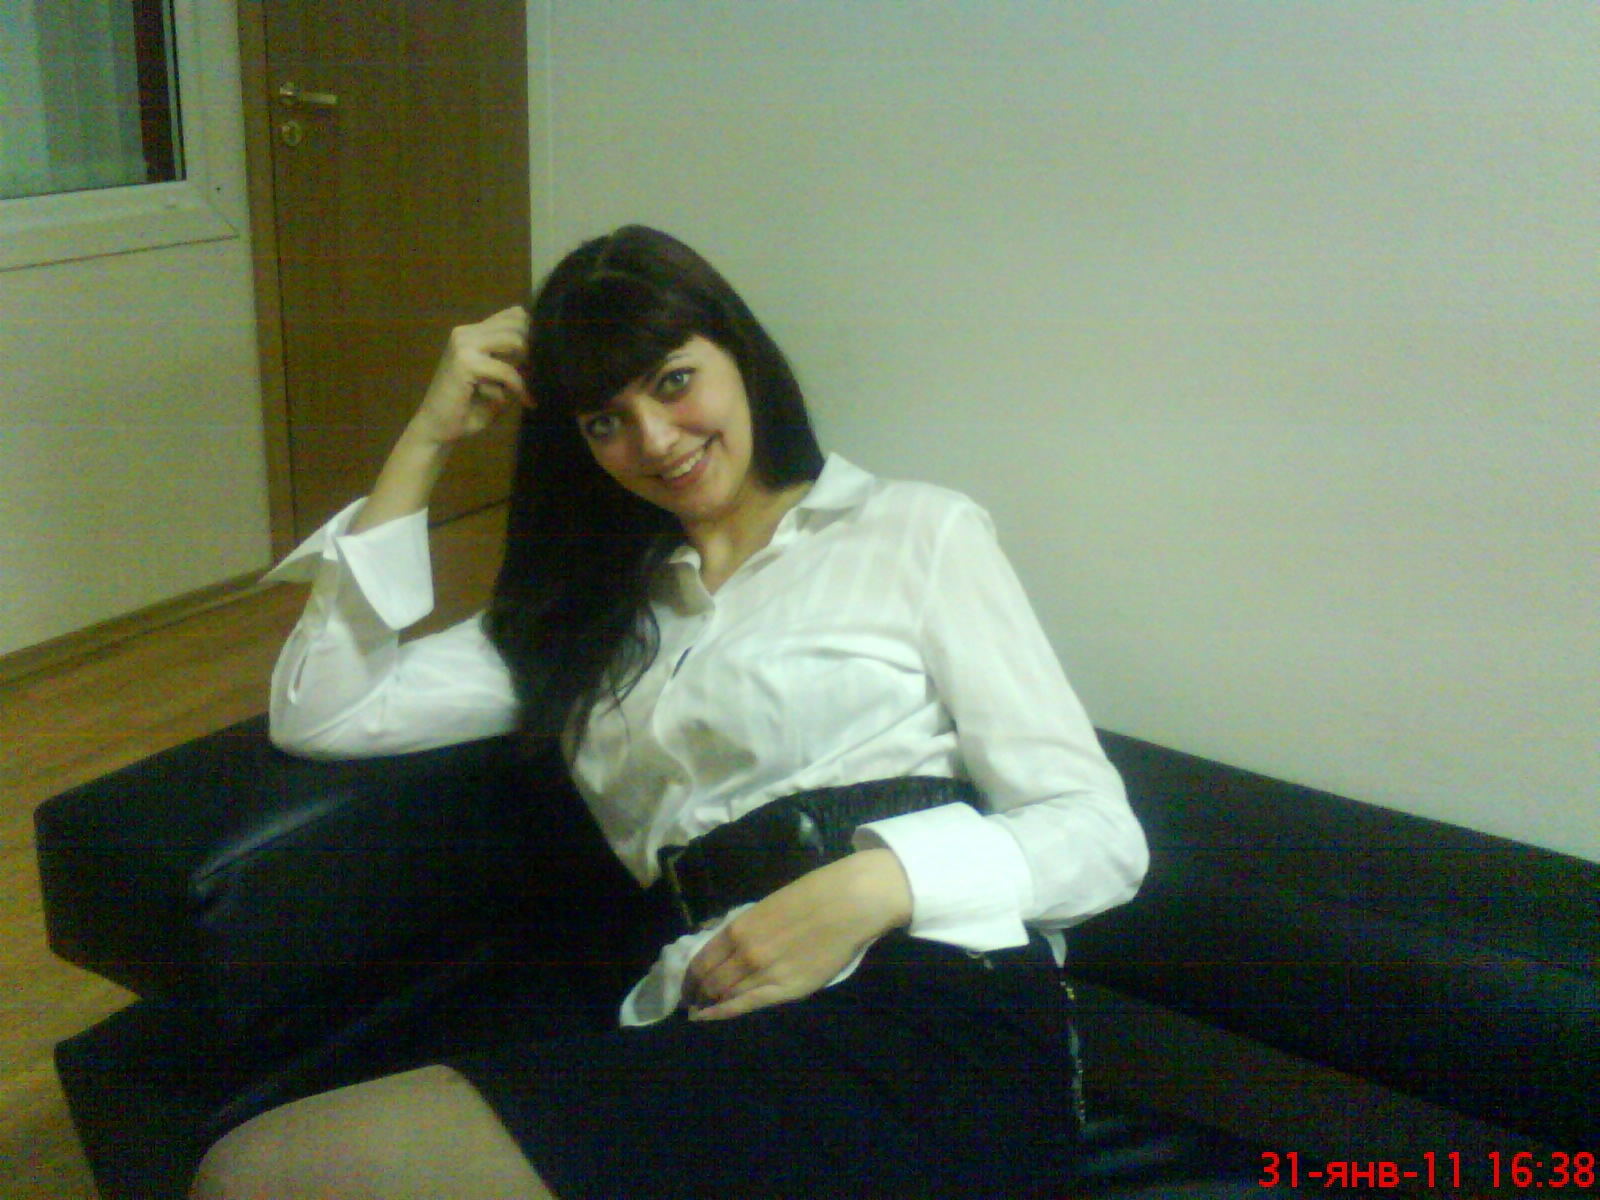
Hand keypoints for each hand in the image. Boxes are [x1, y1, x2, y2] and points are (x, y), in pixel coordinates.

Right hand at [350, 307, 530, 532]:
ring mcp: (463, 345)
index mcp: (472, 332)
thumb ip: (511, 361)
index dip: (534, 331)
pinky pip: (507, 370)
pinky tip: (526, 401)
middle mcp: (466, 332)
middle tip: (538, 375)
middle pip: (518, 323)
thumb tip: (543, 349)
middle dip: (534, 350)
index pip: (513, 314)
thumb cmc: (467, 407)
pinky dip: (520, 387)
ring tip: (529, 388)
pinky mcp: (465, 363)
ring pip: (515, 340)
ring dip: (527, 366)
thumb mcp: (494, 378)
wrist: (436, 429)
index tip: (543, 356)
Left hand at [683, 849, 912, 1021]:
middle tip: (691, 1003)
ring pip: (724, 995)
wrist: (849, 903)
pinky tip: (707, 1018)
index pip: (701, 960)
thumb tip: (724, 947)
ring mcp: (764, 972)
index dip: (689, 977)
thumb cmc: (812, 897)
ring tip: (701, 1011)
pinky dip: (721, 1014)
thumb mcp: (766, 907)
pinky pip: (746, 1005)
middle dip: (696, 994)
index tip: (686, 986)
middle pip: (709, 981)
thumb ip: (745, 929)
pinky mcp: (786, 989)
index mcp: (739, 927)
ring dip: (708, 1004)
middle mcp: (745, 952)